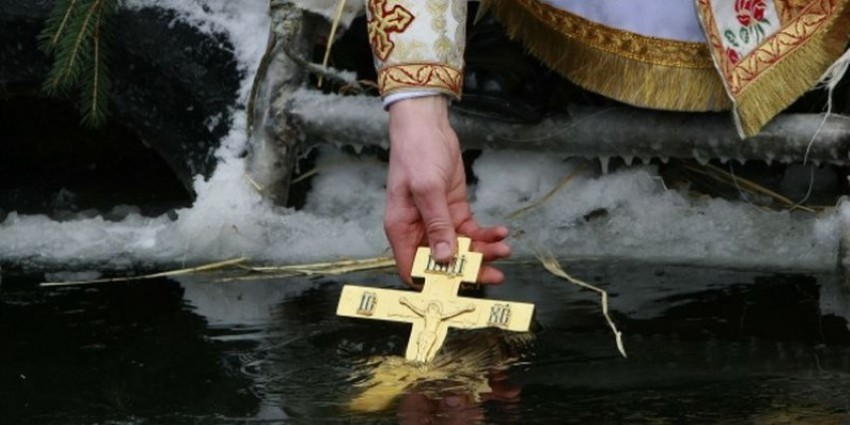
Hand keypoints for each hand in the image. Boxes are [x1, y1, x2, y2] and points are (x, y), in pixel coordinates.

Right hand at [385, 96, 510, 285]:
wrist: (427, 127)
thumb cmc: (416, 154)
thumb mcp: (427, 189)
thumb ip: (437, 225)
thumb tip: (444, 258)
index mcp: (403, 230)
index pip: (413, 269)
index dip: (434, 282)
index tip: (459, 287)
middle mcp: (419, 230)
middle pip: (443, 263)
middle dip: (469, 270)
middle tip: (494, 274)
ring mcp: (438, 222)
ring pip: (462, 249)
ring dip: (483, 251)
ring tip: (503, 248)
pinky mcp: (454, 211)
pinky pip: (471, 232)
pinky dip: (486, 234)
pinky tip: (500, 231)